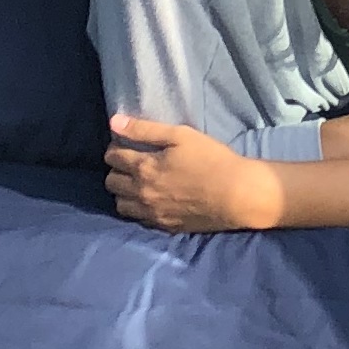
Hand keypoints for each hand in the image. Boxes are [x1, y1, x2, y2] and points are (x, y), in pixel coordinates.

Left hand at [104, 114, 279, 231]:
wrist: (237, 194)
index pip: (113, 157)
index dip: (115, 148)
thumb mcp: (180, 135)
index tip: (125, 145)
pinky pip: (138, 219)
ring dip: (124, 192)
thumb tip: (113, 122)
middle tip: (131, 164)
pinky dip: (138, 209)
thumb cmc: (211, 159)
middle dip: (116, 170)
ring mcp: (152, 212)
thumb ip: (144, 129)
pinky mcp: (164, 226)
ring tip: (138, 184)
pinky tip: (151, 201)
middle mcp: (141, 192)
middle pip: (111, 182)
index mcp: (143, 167)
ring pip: (120, 204)